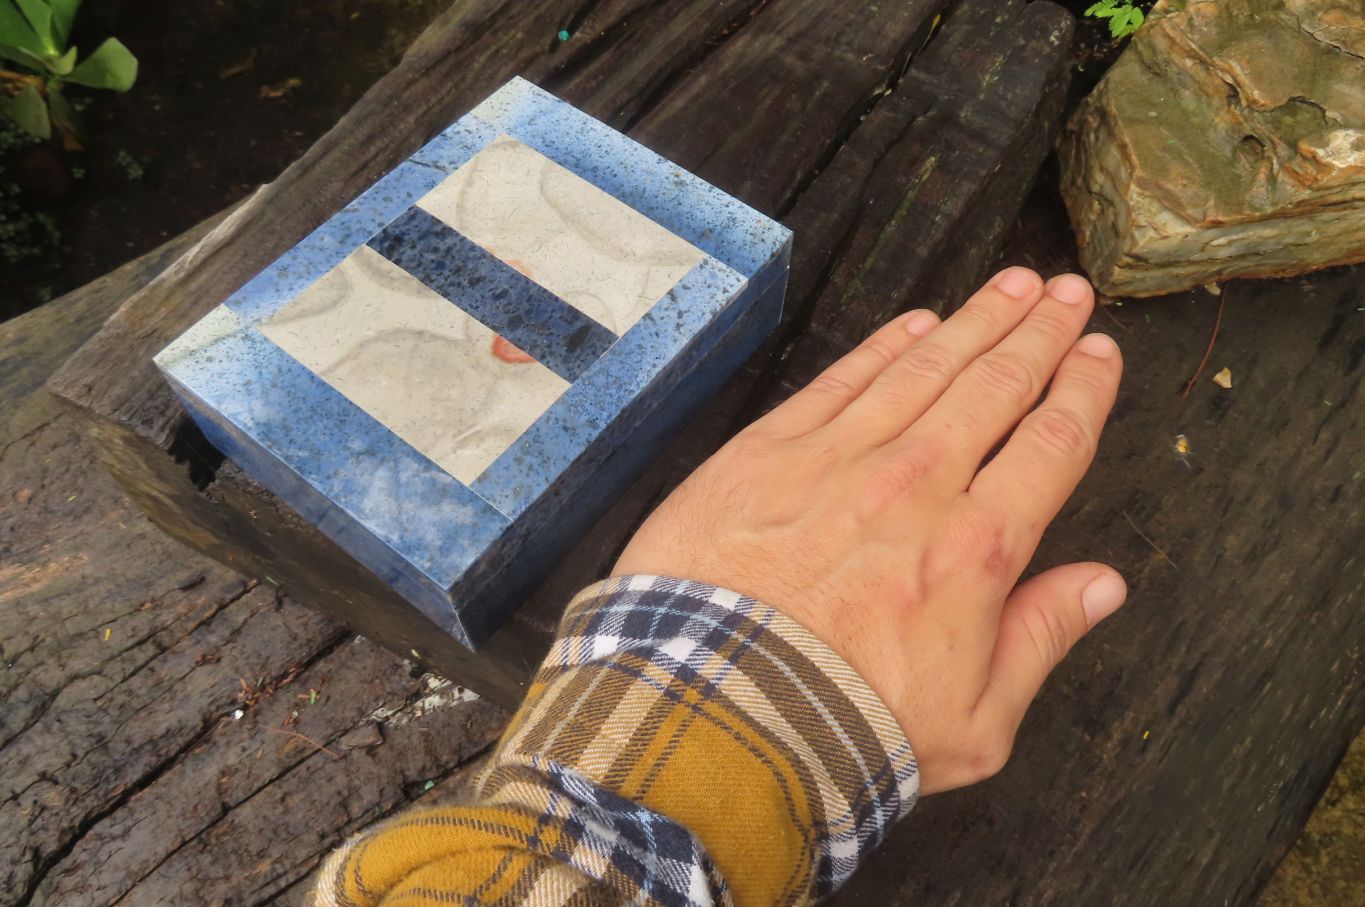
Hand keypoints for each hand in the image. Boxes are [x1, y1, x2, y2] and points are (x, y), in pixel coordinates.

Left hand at [615, 268, 1124, 794]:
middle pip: (994, 387)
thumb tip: (1103, 584)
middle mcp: (915, 485)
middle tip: (1067, 292)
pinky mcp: (768, 451)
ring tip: (1009, 285)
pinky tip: (913, 323)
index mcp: (976, 548)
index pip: (1050, 447)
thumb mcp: (973, 721)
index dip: (1082, 391)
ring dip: (973, 321)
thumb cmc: (844, 730)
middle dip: (1038, 332)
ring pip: (923, 368)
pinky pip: (841, 380)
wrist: (713, 714)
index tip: (1099, 353)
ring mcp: (838, 459)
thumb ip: (1041, 640)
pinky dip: (883, 345)